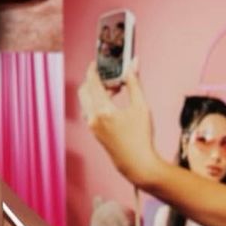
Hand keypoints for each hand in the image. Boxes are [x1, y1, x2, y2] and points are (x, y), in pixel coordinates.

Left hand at [78, 64, 161, 188]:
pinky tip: (113, 104)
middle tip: (111, 77)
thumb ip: (134, 83)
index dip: (93, 69)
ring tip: (116, 91)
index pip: (92, 82)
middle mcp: (92, 118)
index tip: (97, 62)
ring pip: (86, 101)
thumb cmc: (141, 137)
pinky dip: (97, 103)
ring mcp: (91, 126)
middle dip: (95, 81)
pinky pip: (90, 111)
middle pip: (84, 91)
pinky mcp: (94, 132)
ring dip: (96, 92)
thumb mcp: (141, 106)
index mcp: (103, 110)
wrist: (137, 164)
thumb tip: (133, 63)